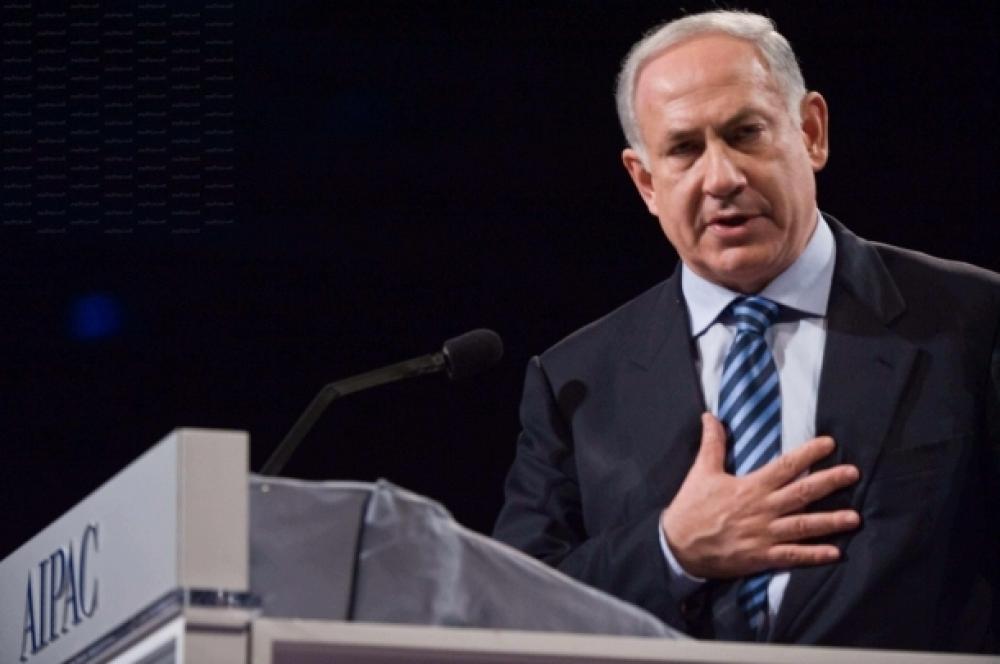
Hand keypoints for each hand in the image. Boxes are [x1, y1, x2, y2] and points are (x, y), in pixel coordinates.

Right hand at [661, 412, 860, 578]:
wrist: (677, 545)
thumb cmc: (691, 508)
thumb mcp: (701, 471)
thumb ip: (712, 444)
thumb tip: (711, 416)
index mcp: (750, 487)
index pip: (786, 466)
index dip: (809, 453)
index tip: (829, 444)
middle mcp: (762, 509)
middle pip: (802, 493)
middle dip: (829, 482)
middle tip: (853, 474)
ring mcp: (764, 535)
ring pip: (804, 526)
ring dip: (830, 521)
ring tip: (855, 517)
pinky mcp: (761, 557)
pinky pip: (792, 556)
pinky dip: (814, 555)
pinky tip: (834, 553)